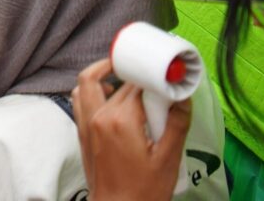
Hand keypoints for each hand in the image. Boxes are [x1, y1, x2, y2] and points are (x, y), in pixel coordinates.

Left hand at [72, 58, 191, 200]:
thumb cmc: (143, 191)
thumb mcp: (168, 159)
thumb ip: (177, 124)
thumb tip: (183, 97)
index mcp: (120, 120)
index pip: (138, 84)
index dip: (155, 80)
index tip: (169, 81)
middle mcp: (98, 116)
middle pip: (118, 82)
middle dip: (138, 79)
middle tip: (156, 85)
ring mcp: (86, 123)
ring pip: (89, 82)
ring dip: (105, 74)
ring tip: (127, 77)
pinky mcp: (82, 131)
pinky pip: (80, 98)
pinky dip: (92, 89)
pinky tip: (110, 96)